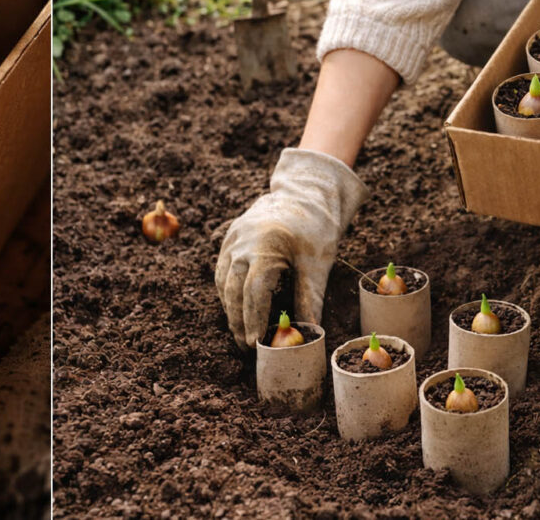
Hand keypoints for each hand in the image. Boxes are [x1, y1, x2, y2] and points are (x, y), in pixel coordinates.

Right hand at [215, 148, 369, 349]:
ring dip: (229, 308)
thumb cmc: (314, 229)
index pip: (253, 292)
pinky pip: (222, 269)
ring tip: (239, 331)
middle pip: (233, 290)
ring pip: (224, 281)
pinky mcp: (230, 237)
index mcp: (265, 248)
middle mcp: (242, 244)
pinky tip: (234, 306)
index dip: (252, 320)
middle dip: (237, 320)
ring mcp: (233, 239)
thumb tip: (310, 332)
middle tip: (244, 345)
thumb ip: (310, 298)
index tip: (254, 343)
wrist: (303, 193)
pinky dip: (227, 290)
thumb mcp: (317, 264)